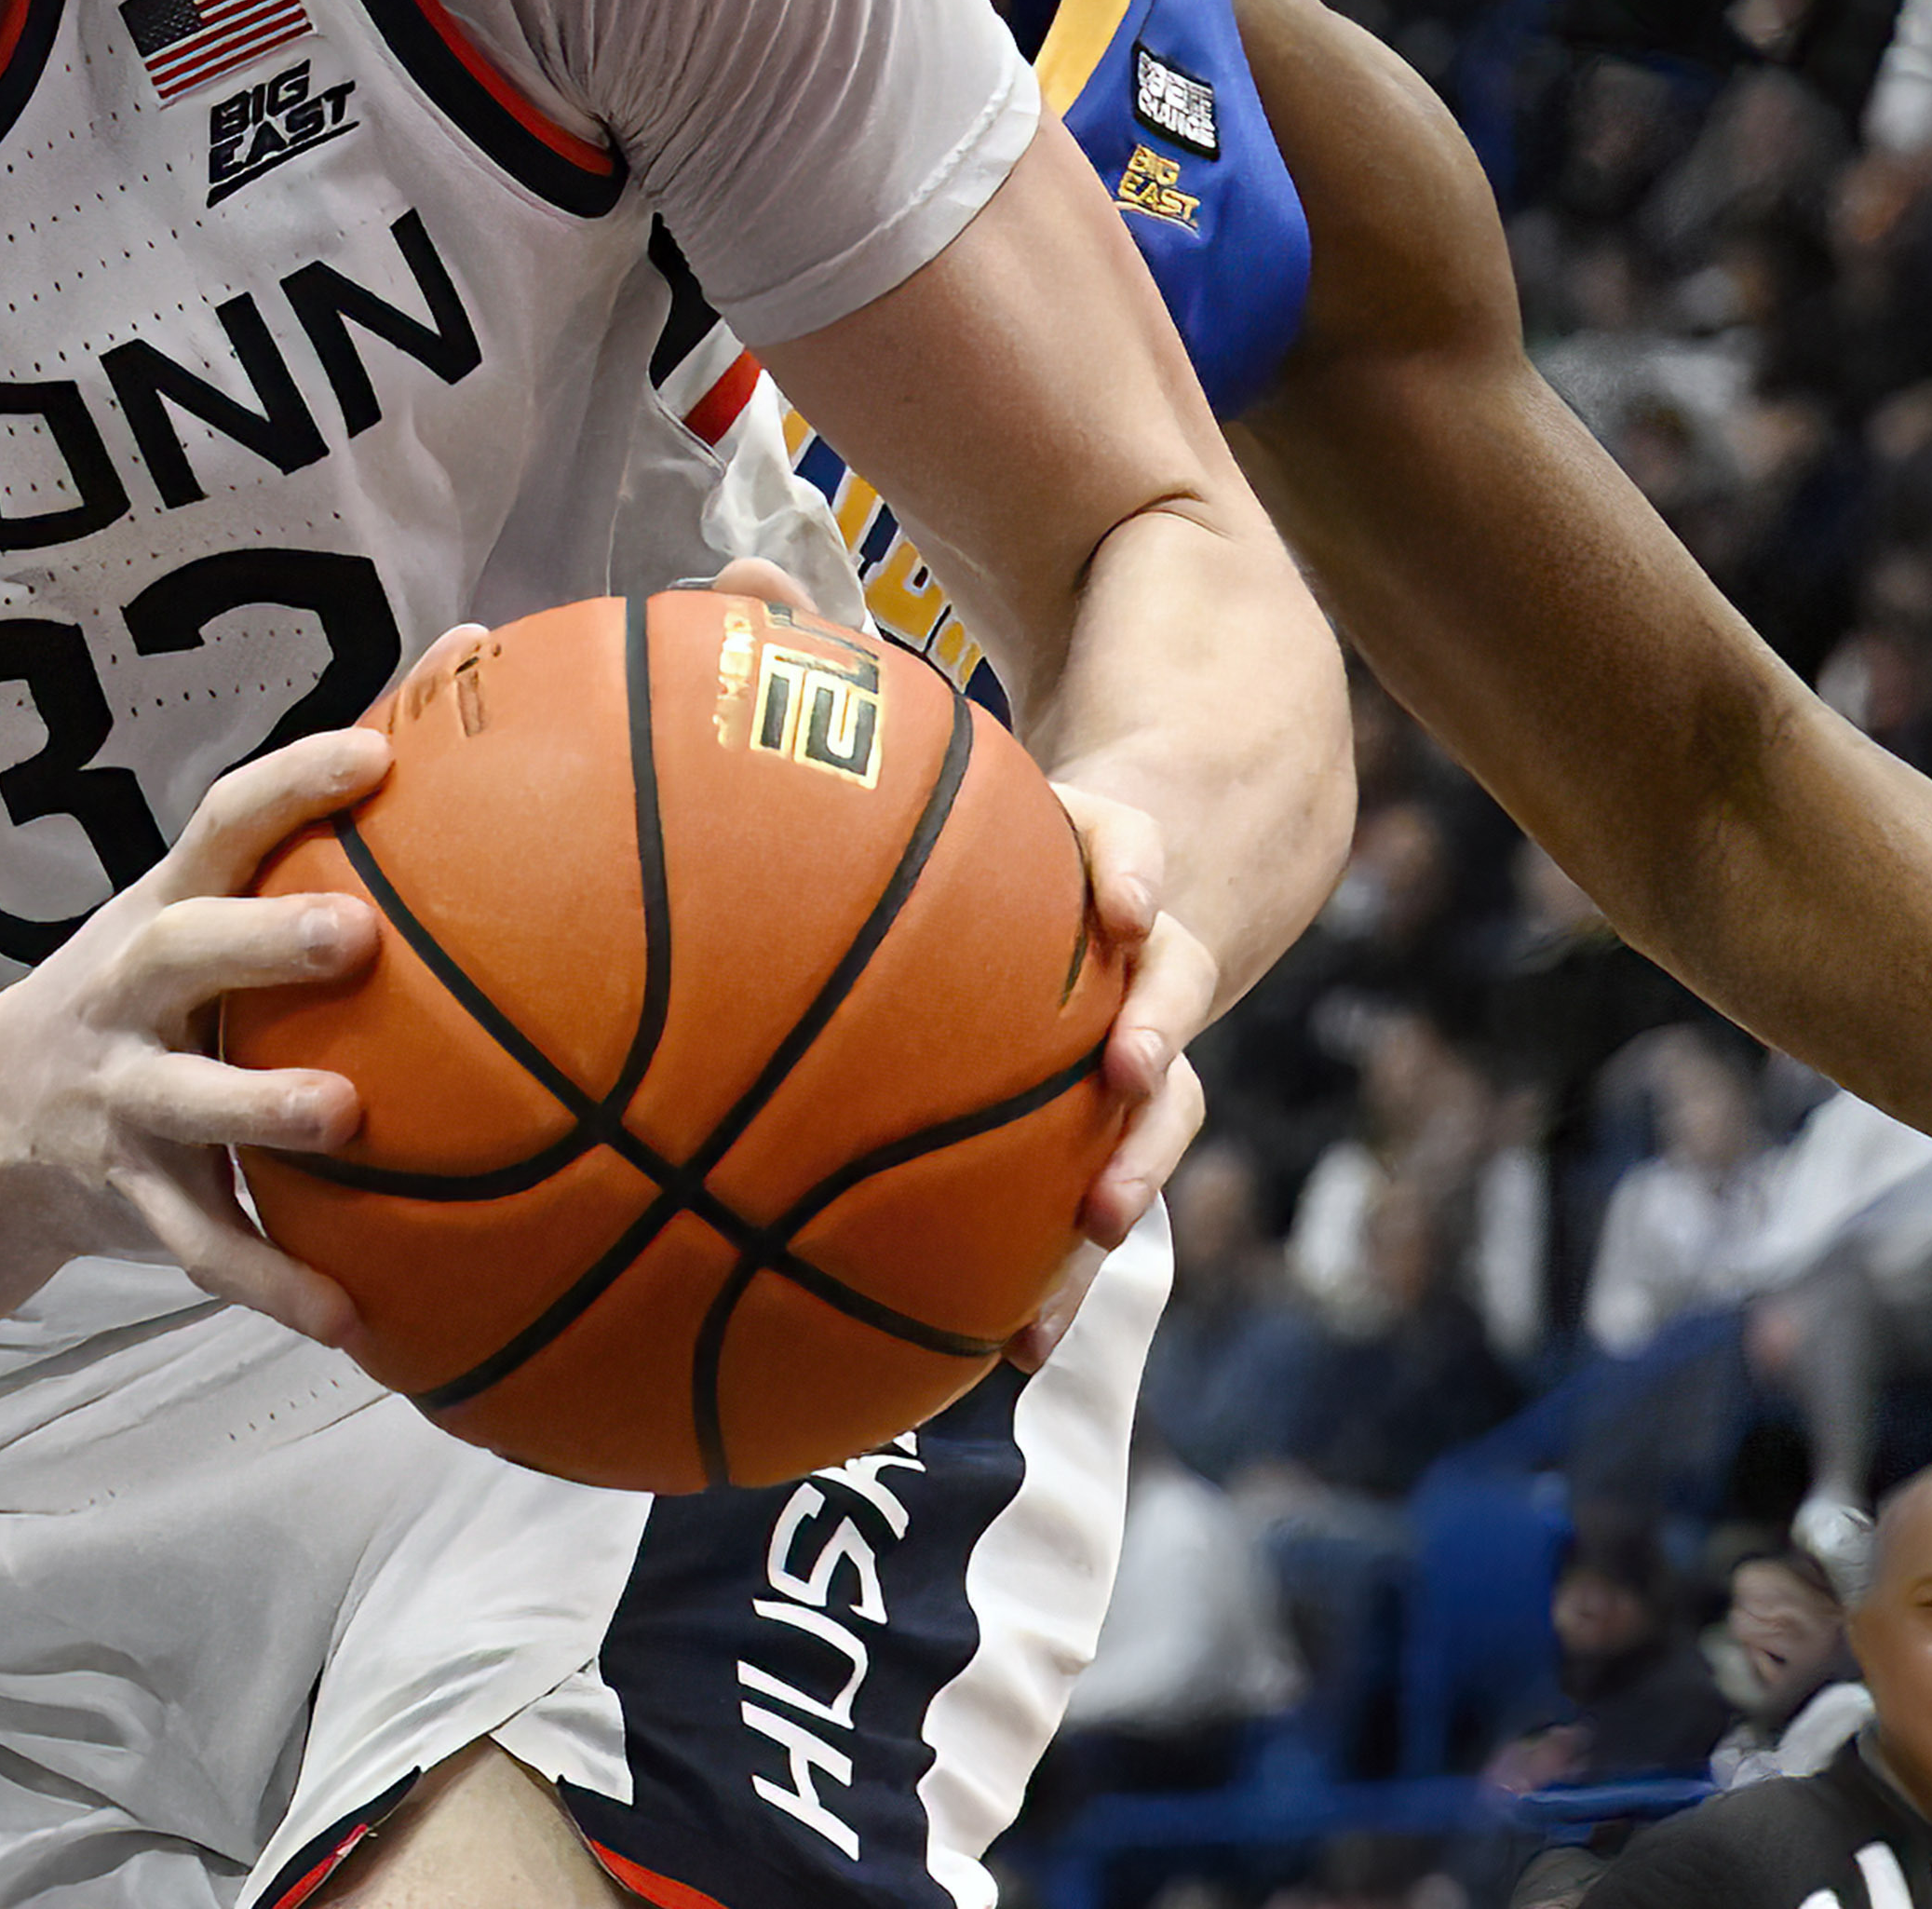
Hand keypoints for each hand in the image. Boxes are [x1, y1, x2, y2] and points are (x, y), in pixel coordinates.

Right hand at [0, 719, 390, 1348]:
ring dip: (261, 1109)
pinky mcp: (132, 1198)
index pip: (222, 824)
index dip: (293, 784)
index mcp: (163, 909)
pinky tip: (358, 1323)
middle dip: (262, 938)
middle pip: (183, 949)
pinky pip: (205, 1247)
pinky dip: (275, 1284)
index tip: (380, 753)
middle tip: (356, 936)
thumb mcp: (200, 909)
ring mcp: (121, 1097)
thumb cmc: (151, 992)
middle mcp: (130, 992)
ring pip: (185, 1103)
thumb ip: (318, 829)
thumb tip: (474, 672)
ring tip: (347, 1120)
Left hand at [698, 557, 1203, 1371]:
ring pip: (1158, 1121)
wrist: (1207, 827)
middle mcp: (1148, 952)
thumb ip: (844, 654)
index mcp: (1106, 848)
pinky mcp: (1128, 1111)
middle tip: (1120, 1087)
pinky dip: (1052, 1271)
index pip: (1137, 844)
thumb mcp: (958, 715)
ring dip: (1126, 1182)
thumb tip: (724, 574)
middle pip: (1173, 1005)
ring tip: (1074, 1262)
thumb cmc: (1026, 787)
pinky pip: (1095, 1193)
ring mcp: (1152, 1040)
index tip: (1121, 894)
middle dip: (1154, 1051)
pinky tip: (988, 1358)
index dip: (1132, 865)